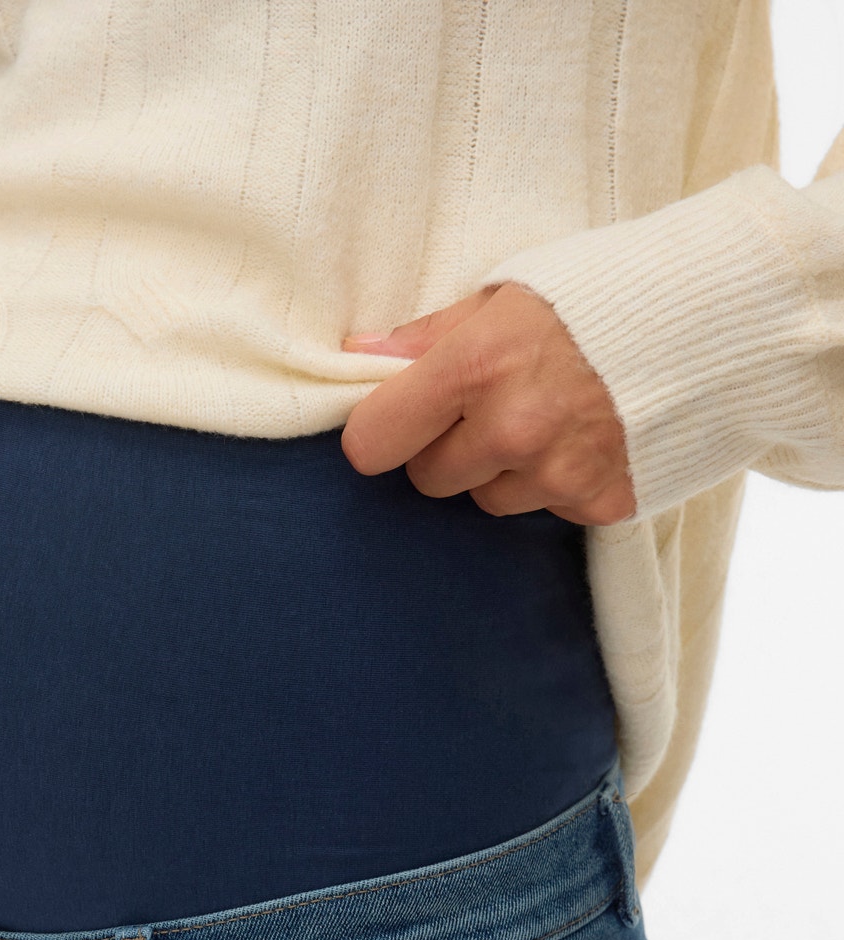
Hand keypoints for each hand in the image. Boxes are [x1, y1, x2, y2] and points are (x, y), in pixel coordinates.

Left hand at [339, 281, 635, 525]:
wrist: (715, 317)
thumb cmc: (601, 292)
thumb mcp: (505, 294)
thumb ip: (428, 337)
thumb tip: (359, 358)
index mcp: (475, 368)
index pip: (374, 442)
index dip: (381, 431)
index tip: (397, 420)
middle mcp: (512, 430)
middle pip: (429, 479)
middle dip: (448, 449)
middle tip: (490, 408)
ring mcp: (558, 474)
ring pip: (488, 500)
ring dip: (504, 471)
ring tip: (549, 418)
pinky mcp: (600, 503)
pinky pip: (549, 511)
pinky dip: (560, 485)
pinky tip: (588, 439)